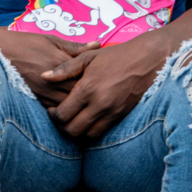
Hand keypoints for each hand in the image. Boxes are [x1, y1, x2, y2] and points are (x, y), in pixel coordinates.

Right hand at [0, 29, 98, 106]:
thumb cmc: (24, 43)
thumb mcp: (50, 40)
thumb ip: (75, 47)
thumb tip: (98, 45)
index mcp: (61, 63)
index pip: (87, 77)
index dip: (98, 81)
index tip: (104, 80)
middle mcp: (55, 81)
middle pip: (81, 95)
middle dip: (91, 96)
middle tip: (101, 95)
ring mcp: (45, 92)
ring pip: (69, 106)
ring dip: (79, 106)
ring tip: (89, 106)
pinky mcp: (36, 99)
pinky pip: (55, 110)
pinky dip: (64, 110)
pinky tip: (71, 109)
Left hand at [44, 33, 171, 138]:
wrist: (147, 61)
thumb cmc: (115, 56)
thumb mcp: (87, 57)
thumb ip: (64, 69)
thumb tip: (43, 76)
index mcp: (87, 89)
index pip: (62, 115)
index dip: (52, 116)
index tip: (50, 109)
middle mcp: (99, 105)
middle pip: (73, 130)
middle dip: (62, 127)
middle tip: (59, 118)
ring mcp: (112, 113)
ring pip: (88, 136)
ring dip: (77, 132)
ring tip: (72, 120)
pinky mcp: (122, 117)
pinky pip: (102, 132)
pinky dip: (91, 131)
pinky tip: (87, 120)